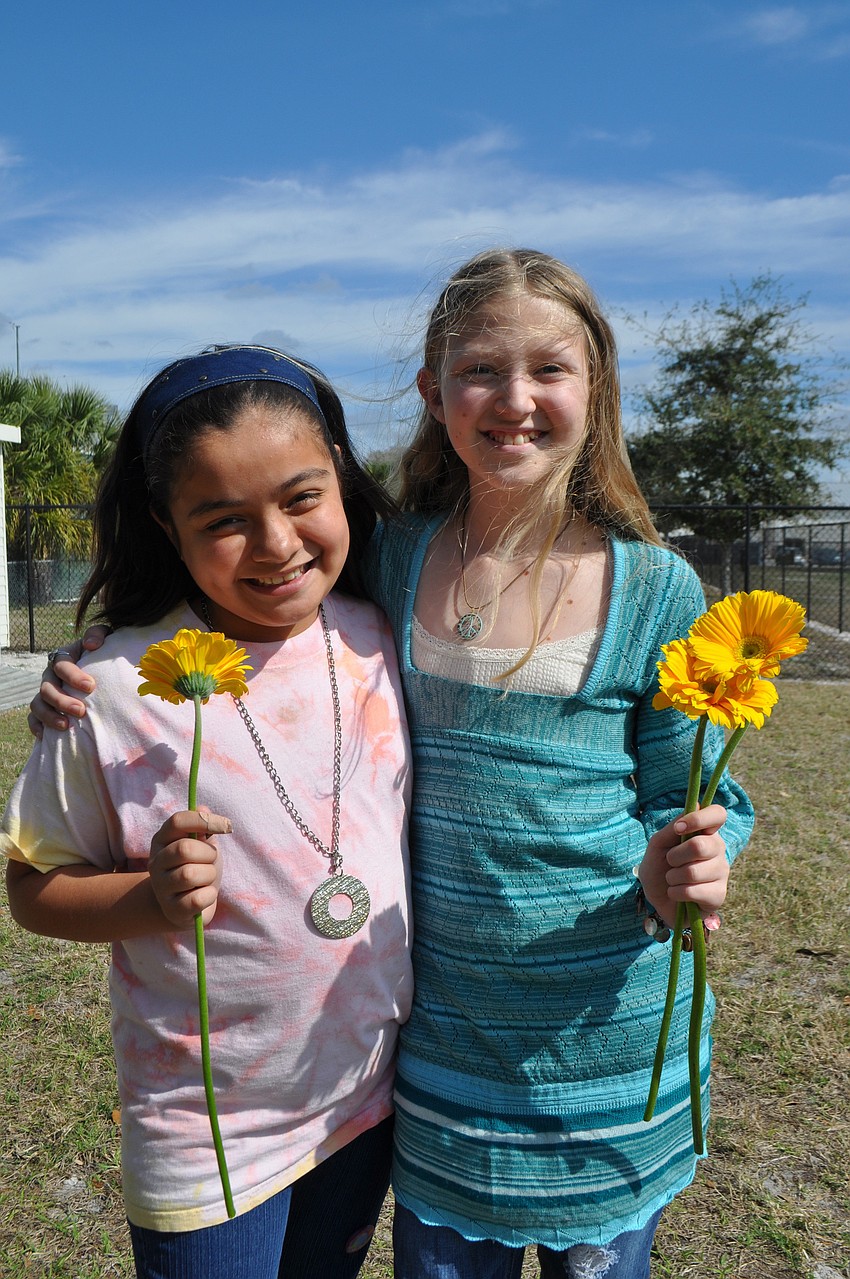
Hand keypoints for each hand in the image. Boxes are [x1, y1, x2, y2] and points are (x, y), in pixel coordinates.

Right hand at [28, 627, 109, 736]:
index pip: (62, 664)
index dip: (73, 676)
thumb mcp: (103, 639)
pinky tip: (45, 736)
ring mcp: (45, 693)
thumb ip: (97, 634)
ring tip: (66, 726)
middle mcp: (51, 676)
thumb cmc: (102, 654)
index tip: (90, 687)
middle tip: (81, 711)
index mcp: (63, 658)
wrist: (100, 670)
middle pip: (48, 688)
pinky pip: (33, 719)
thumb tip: (92, 644)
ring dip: (50, 716)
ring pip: (38, 704)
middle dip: (62, 701)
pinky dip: (37, 727)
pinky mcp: (44, 708)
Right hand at [148, 808, 230, 929]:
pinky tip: (205, 895)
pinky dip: (209, 895)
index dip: (204, 820)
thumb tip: (203, 809)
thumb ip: (202, 827)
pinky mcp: (172, 910)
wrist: (186, 905)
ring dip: (209, 875)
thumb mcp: (202, 845)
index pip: (178, 821)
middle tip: (211, 860)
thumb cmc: (198, 867)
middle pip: (184, 849)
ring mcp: (161, 888)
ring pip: (190, 874)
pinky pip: (197, 899)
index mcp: (161, 840)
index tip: (227, 826)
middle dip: (208, 854)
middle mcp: (155, 863)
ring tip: (206, 879)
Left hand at [638, 804, 728, 930]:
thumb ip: (673, 827)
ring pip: (693, 871)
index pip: (718, 814)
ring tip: (673, 880)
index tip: (679, 829)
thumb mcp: (659, 845)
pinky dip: (676, 893)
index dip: (699, 818)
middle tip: (671, 862)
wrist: (659, 900)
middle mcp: (718, 849)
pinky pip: (692, 891)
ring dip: (672, 877)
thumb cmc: (660, 868)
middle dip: (674, 856)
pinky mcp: (719, 895)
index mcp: (705, 832)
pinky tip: (678, 895)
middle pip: (700, 845)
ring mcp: (721, 873)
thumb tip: (695, 804)